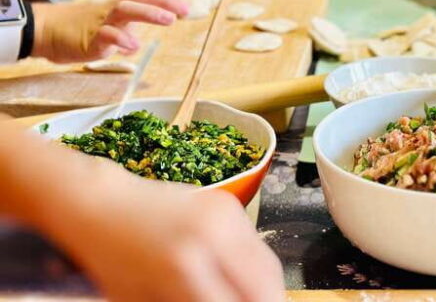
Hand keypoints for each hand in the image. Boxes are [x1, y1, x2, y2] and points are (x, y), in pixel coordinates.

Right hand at [32, 0, 188, 62]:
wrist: (47, 30)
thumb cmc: (84, 27)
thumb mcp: (112, 24)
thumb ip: (130, 25)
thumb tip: (146, 34)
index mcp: (121, 6)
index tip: (185, 8)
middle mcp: (114, 10)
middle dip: (164, 1)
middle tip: (184, 10)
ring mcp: (102, 22)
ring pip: (126, 10)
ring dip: (149, 13)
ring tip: (169, 20)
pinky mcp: (90, 39)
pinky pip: (107, 36)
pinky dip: (121, 39)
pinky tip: (133, 46)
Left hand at [59, 170, 285, 300]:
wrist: (104, 206)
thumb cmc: (113, 260)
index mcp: (185, 269)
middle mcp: (214, 236)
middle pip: (267, 287)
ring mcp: (226, 215)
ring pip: (270, 268)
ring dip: (264, 290)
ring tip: (245, 298)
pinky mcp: (230, 204)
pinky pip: (258, 247)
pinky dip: (255, 270)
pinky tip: (236, 280)